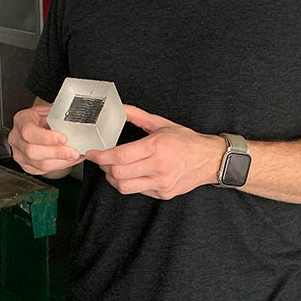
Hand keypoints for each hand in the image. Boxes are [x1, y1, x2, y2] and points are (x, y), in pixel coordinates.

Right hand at [9, 105, 83, 176]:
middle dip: (57, 153)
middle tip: (74, 152)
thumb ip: (58, 114)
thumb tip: (76, 118)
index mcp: (21, 121)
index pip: (29, 132)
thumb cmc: (43, 117)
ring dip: (61, 162)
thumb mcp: (49, 110)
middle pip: (32, 151)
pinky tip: (70, 160)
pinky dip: (60, 166)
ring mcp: (20, 154)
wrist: (38, 125)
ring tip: (75, 156)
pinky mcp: (27, 166)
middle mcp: (16, 139)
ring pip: (39, 164)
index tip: (63, 139)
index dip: (46, 137)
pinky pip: (43, 171)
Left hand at [85, 105, 224, 199]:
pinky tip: (130, 174)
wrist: (209, 159)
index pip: (121, 156)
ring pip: (125, 187)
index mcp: (157, 146)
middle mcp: (158, 166)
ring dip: (113, 178)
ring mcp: (161, 182)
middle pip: (119, 173)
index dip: (101, 156)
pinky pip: (138, 191)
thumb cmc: (186, 141)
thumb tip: (121, 108)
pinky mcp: (163, 193)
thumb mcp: (162, 123)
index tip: (92, 153)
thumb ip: (138, 116)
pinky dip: (129, 183)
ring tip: (112, 169)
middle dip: (104, 167)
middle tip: (101, 159)